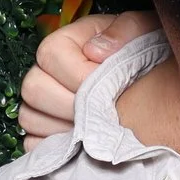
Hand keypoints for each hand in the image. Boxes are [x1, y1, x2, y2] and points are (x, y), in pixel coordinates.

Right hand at [18, 11, 158, 142]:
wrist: (149, 82)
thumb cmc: (143, 55)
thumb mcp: (144, 31)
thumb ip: (126, 29)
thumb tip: (95, 51)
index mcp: (65, 42)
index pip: (52, 55)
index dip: (80, 75)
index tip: (109, 86)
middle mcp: (44, 72)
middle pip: (34, 89)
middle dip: (72, 106)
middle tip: (103, 114)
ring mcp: (38, 105)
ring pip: (30, 118)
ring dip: (65, 128)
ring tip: (97, 128)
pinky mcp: (40, 132)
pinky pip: (33, 144)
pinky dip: (56, 149)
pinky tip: (85, 144)